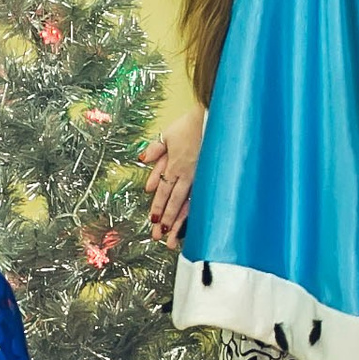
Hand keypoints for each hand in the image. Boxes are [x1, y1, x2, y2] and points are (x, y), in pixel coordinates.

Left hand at [139, 108, 205, 247]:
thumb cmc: (191, 126)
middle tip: (159, 238)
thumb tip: (141, 161)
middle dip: (167, 221)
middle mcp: (188, 175)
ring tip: (173, 240)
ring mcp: (201, 178)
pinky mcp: (211, 179)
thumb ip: (155, 150)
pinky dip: (195, 214)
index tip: (154, 221)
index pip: (164, 190)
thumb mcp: (168, 134)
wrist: (216, 119)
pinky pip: (201, 199)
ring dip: (180, 223)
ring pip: (189, 205)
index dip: (159, 206)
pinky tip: (193, 226)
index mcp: (176, 165)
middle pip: (175, 202)